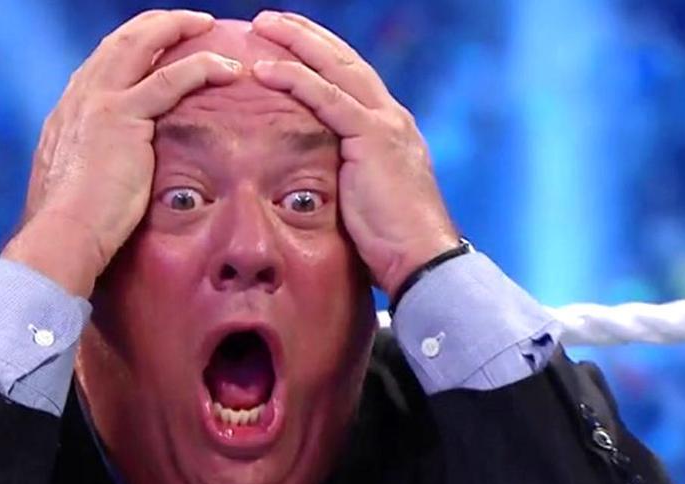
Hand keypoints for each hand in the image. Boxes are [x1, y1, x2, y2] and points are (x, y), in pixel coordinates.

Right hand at [3, 11, 241, 295]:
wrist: (63, 233)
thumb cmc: (72, 225)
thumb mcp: (76, 185)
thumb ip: (92, 168)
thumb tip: (106, 179)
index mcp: (70, 111)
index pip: (105, 63)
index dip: (135, 47)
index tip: (159, 45)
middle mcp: (81, 96)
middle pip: (122, 40)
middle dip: (158, 24)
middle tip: (190, 21)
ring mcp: (100, 102)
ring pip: (143, 44)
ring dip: (179, 28)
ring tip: (209, 26)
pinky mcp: (123, 118)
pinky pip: (170, 79)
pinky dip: (202, 66)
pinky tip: (227, 67)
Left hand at [250, 11, 459, 296]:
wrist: (421, 259)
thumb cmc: (390, 243)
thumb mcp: (363, 200)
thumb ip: (343, 177)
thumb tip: (310, 182)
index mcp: (390, 129)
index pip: (351, 78)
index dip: (320, 55)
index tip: (290, 42)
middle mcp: (392, 117)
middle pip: (344, 60)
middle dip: (307, 36)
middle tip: (272, 20)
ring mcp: (385, 123)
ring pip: (335, 68)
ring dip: (297, 43)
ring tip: (263, 27)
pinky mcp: (373, 138)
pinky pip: (327, 98)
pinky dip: (295, 80)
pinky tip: (265, 69)